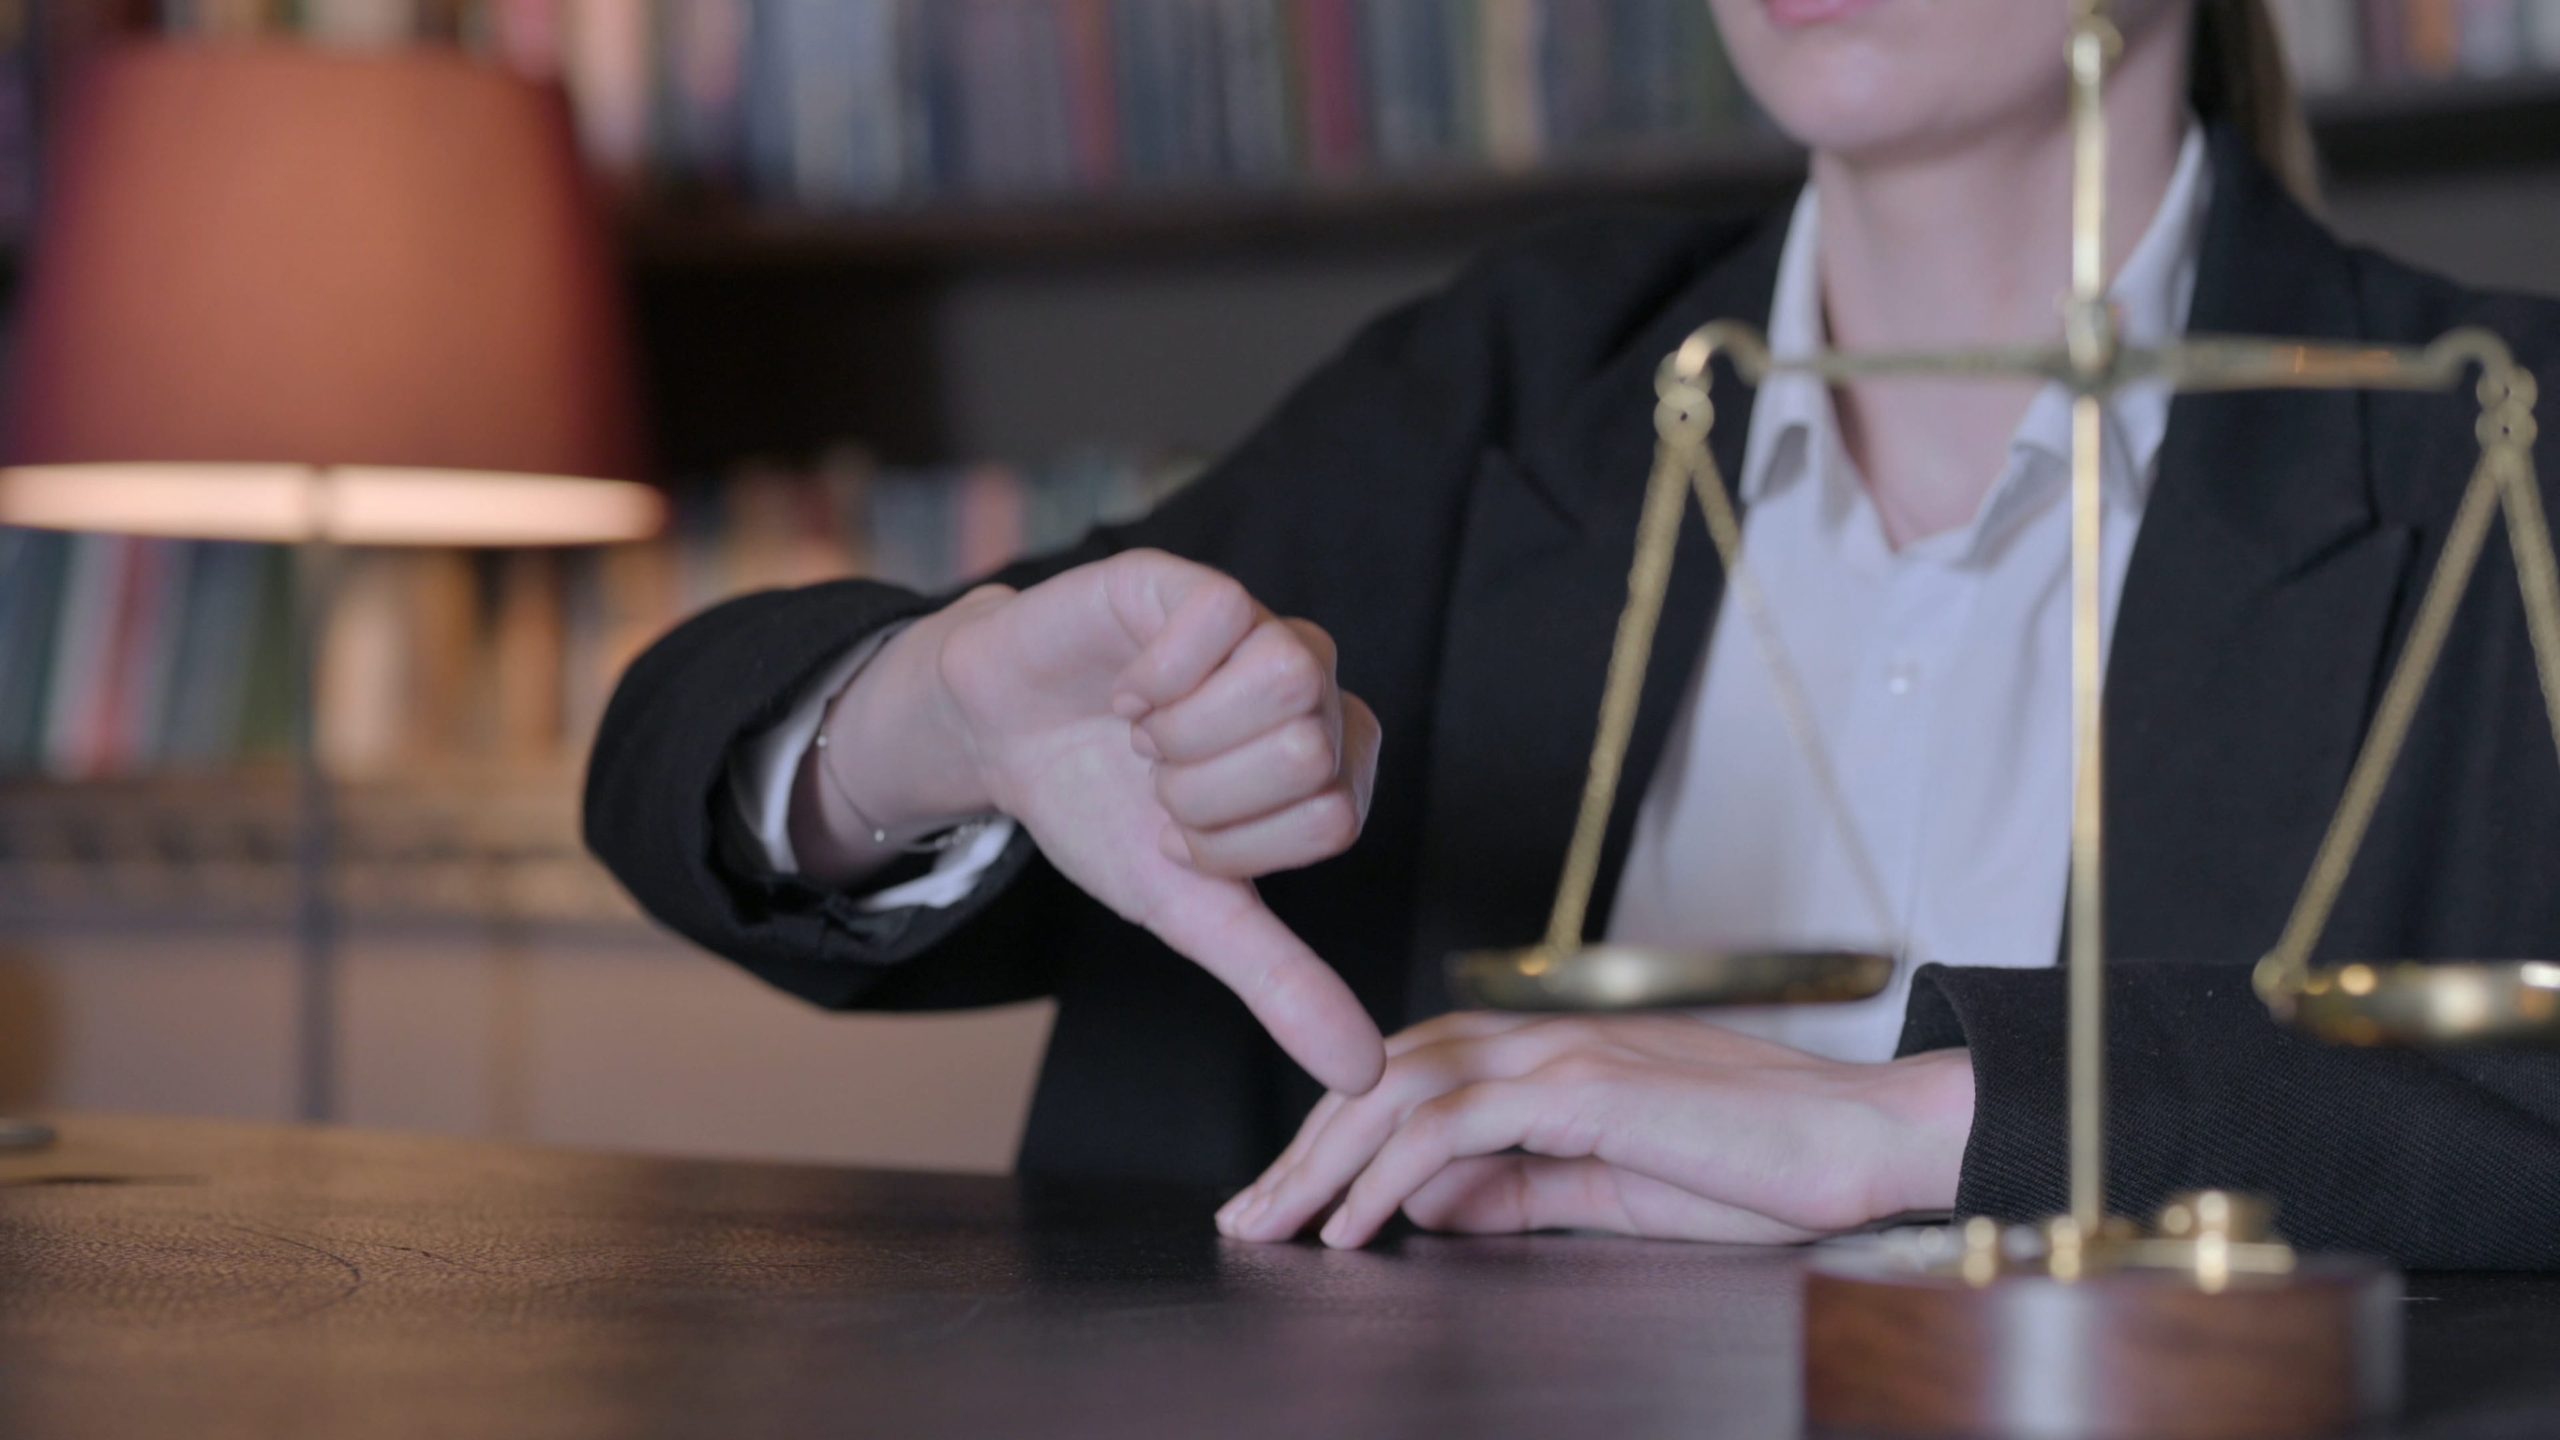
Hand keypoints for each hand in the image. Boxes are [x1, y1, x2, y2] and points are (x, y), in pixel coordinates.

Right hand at [900, 550, 1386, 1094]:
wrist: (1002, 739)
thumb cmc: (1108, 814)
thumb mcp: (1191, 908)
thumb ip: (1280, 980)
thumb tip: (1364, 1074)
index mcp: (1332, 762)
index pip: (1329, 821)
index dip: (1236, 847)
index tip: (1180, 834)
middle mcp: (1312, 685)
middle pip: (1310, 752)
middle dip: (1204, 796)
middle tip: (1154, 784)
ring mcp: (1256, 624)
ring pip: (1288, 679)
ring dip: (1184, 736)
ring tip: (1141, 737)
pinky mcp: (1193, 584)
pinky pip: (1219, 619)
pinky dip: (1153, 679)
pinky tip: (1123, 691)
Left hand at [1216, 1012, 1972, 1247]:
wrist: (1868, 1143)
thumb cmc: (1758, 1169)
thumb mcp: (1613, 1192)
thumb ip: (1521, 1193)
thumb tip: (1429, 1211)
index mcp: (1550, 1057)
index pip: (1410, 1077)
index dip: (1337, 1133)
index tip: (1285, 1197)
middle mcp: (1544, 1039)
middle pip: (1384, 1076)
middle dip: (1302, 1147)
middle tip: (1245, 1214)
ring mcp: (1565, 1055)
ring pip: (1403, 1092)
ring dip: (1325, 1161)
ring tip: (1274, 1226)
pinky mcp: (1589, 1089)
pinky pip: (1459, 1125)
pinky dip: (1393, 1175)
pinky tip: (1356, 1226)